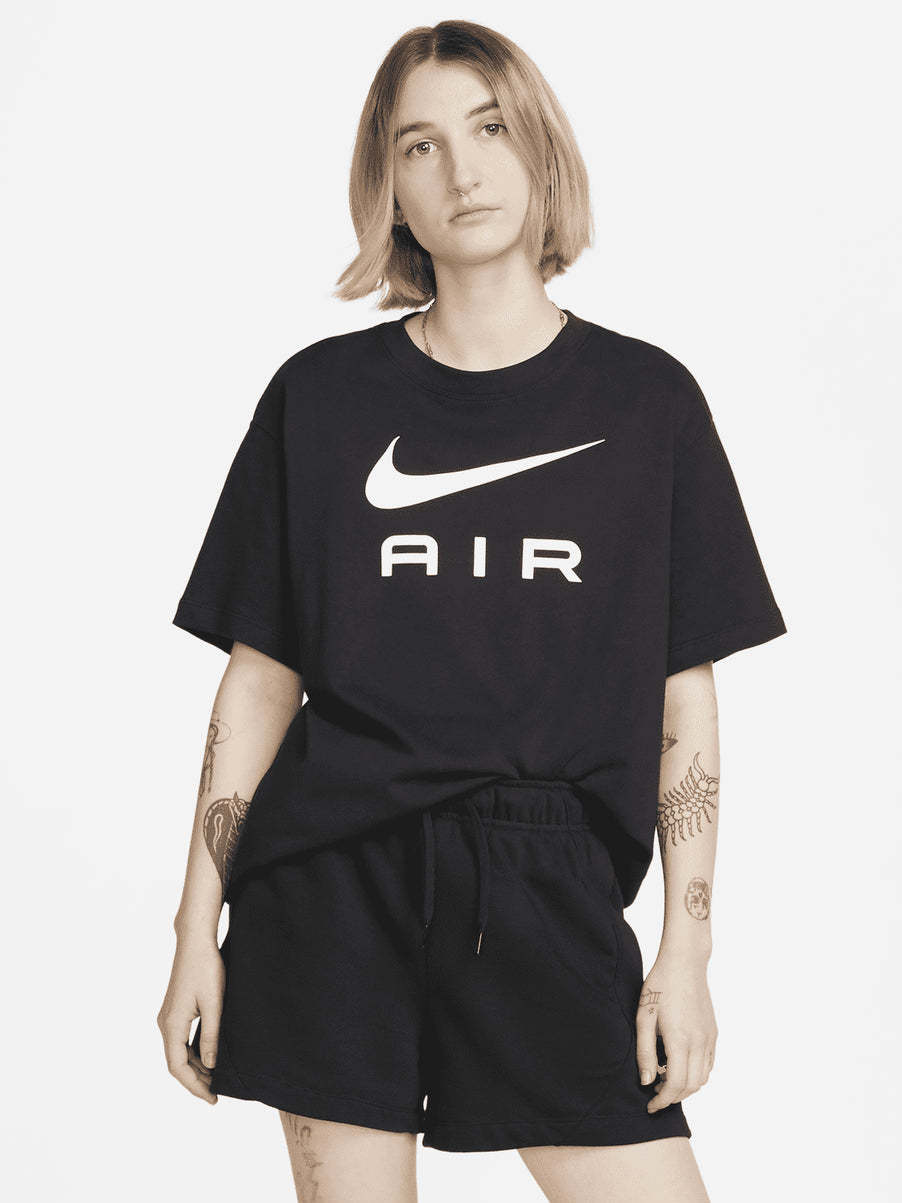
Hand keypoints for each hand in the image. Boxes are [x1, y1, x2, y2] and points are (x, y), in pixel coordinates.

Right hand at [157, 933, 225, 1103]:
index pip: (178, 1068)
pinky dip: (193, 1053)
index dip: (195, 1086)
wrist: (195, 942)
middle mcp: (165, 1024)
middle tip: (216, 1092)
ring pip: (178, 1052)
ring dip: (195, 1067)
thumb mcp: (214, 1004)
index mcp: (172, 1025)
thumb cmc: (207, 968)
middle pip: (176, 1063)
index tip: (212, 1099)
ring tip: (215, 1078)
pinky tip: (209, 1056)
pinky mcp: (174, 1010)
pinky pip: (180, 1040)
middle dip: (195, 1080)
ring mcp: (168, 1017)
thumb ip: (211, 1036)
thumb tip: (211, 1065)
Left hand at [635, 951, 717, 1113]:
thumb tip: (646, 1082)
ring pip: (703, 1078)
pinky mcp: (713, 1032)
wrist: (685, 963)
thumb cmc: (659, 986)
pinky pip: (708, 1064)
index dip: (662, 1101)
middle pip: (691, 1086)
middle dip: (673, 1097)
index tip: (649, 1106)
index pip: (675, 1085)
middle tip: (653, 1096)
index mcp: (680, 1040)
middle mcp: (699, 1043)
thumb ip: (644, 1052)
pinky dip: (696, 1074)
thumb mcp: (644, 1017)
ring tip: (663, 1080)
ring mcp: (709, 1038)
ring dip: (685, 1087)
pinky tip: (678, 1065)